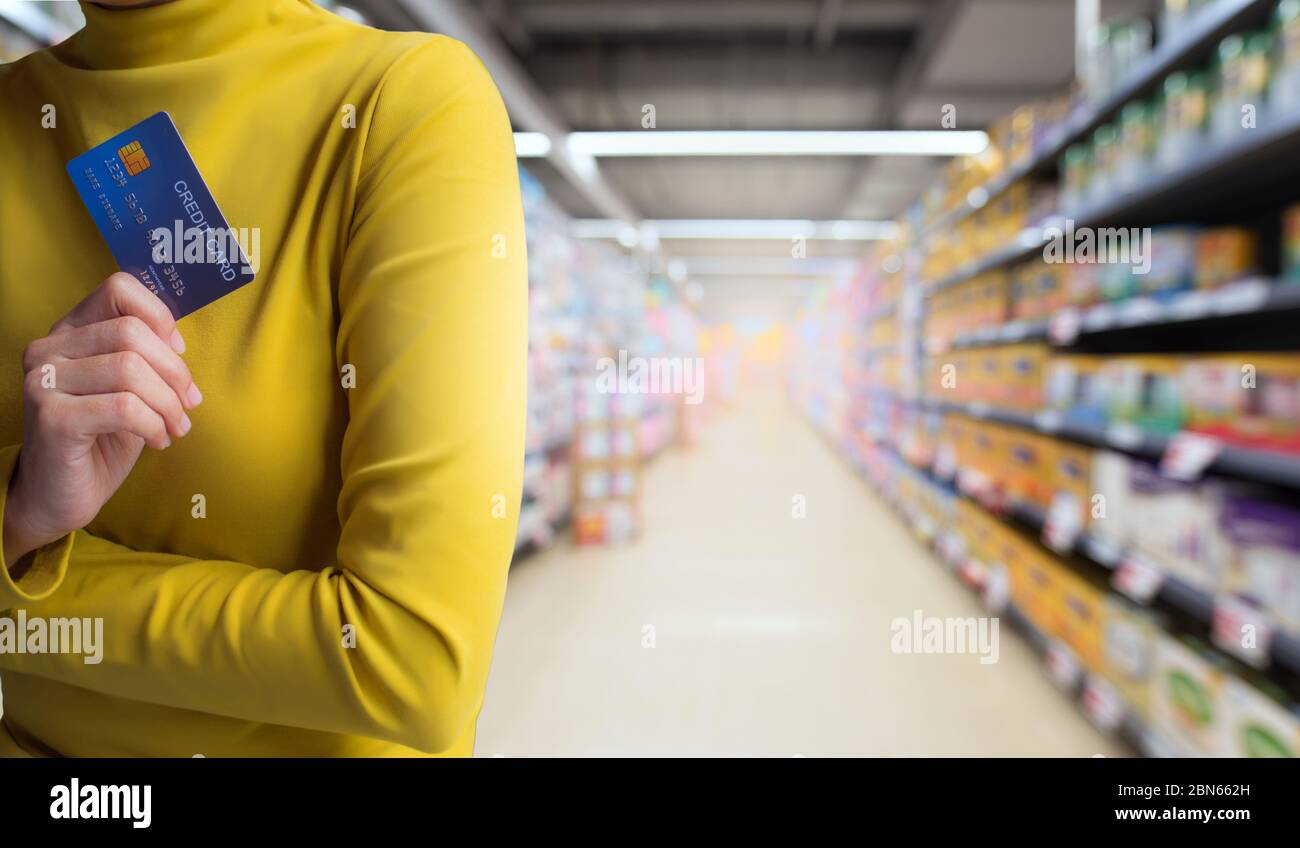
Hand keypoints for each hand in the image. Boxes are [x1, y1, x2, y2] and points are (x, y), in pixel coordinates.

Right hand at [2, 273, 200, 566]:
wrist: (62, 493)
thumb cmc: (102, 438)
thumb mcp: (130, 388)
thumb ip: (146, 355)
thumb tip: (178, 339)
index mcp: (69, 331)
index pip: (118, 288)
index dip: (160, 316)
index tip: (179, 352)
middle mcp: (48, 348)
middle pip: (132, 333)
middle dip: (174, 372)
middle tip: (188, 404)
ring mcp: (43, 381)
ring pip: (131, 369)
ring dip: (167, 404)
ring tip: (174, 427)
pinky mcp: (51, 416)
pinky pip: (124, 407)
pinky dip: (153, 424)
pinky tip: (157, 440)